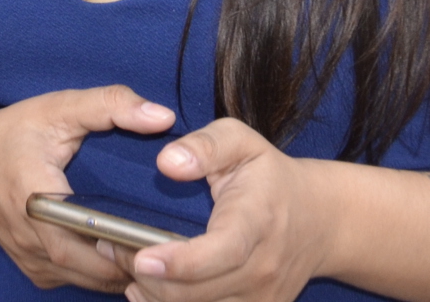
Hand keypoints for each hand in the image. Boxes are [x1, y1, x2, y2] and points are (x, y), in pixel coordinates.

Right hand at [0, 85, 175, 291]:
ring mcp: (32, 262)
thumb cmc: (13, 133)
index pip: (89, 238)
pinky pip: (79, 283)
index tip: (165, 234)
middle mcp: (31, 238)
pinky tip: (126, 252)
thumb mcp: (58, 107)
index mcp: (35, 196)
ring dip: (124, 271)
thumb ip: (110, 105)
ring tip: (158, 250)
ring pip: (92, 282)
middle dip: (137, 261)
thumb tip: (162, 116)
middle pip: (97, 270)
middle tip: (175, 243)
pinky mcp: (35, 272)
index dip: (129, 243)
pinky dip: (105, 273)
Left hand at [114, 119, 322, 301]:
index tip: (141, 257)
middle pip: (199, 292)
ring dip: (153, 295)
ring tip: (124, 263)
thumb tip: (167, 162)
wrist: (320, 221)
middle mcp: (262, 268)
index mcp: (258, 222)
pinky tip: (146, 289)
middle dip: (147, 276)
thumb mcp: (241, 142)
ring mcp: (261, 298)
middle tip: (109, 246)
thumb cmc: (270, 177)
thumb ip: (204, 146)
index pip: (222, 251)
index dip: (181, 262)